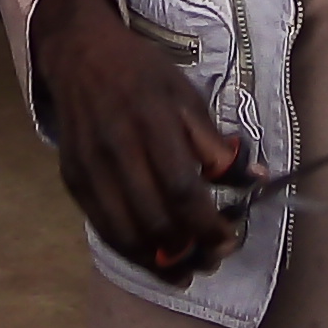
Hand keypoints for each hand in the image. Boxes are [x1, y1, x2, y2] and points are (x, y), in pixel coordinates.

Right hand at [30, 0, 245, 278]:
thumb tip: (254, 180)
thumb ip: (215, 144)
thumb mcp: (186, 95)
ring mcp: (90, 168)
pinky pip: (103, 229)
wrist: (82, 57)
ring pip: (126, 234)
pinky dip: (132, 251)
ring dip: (160, 262)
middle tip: (213, 258)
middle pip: (154, 218)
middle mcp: (116, 147)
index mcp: (151, 121)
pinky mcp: (73, 181)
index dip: (207, 223)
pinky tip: (154, 258)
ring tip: (186, 270)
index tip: (229, 238)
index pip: (181, 188)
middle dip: (189, 250)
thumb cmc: (143, 76)